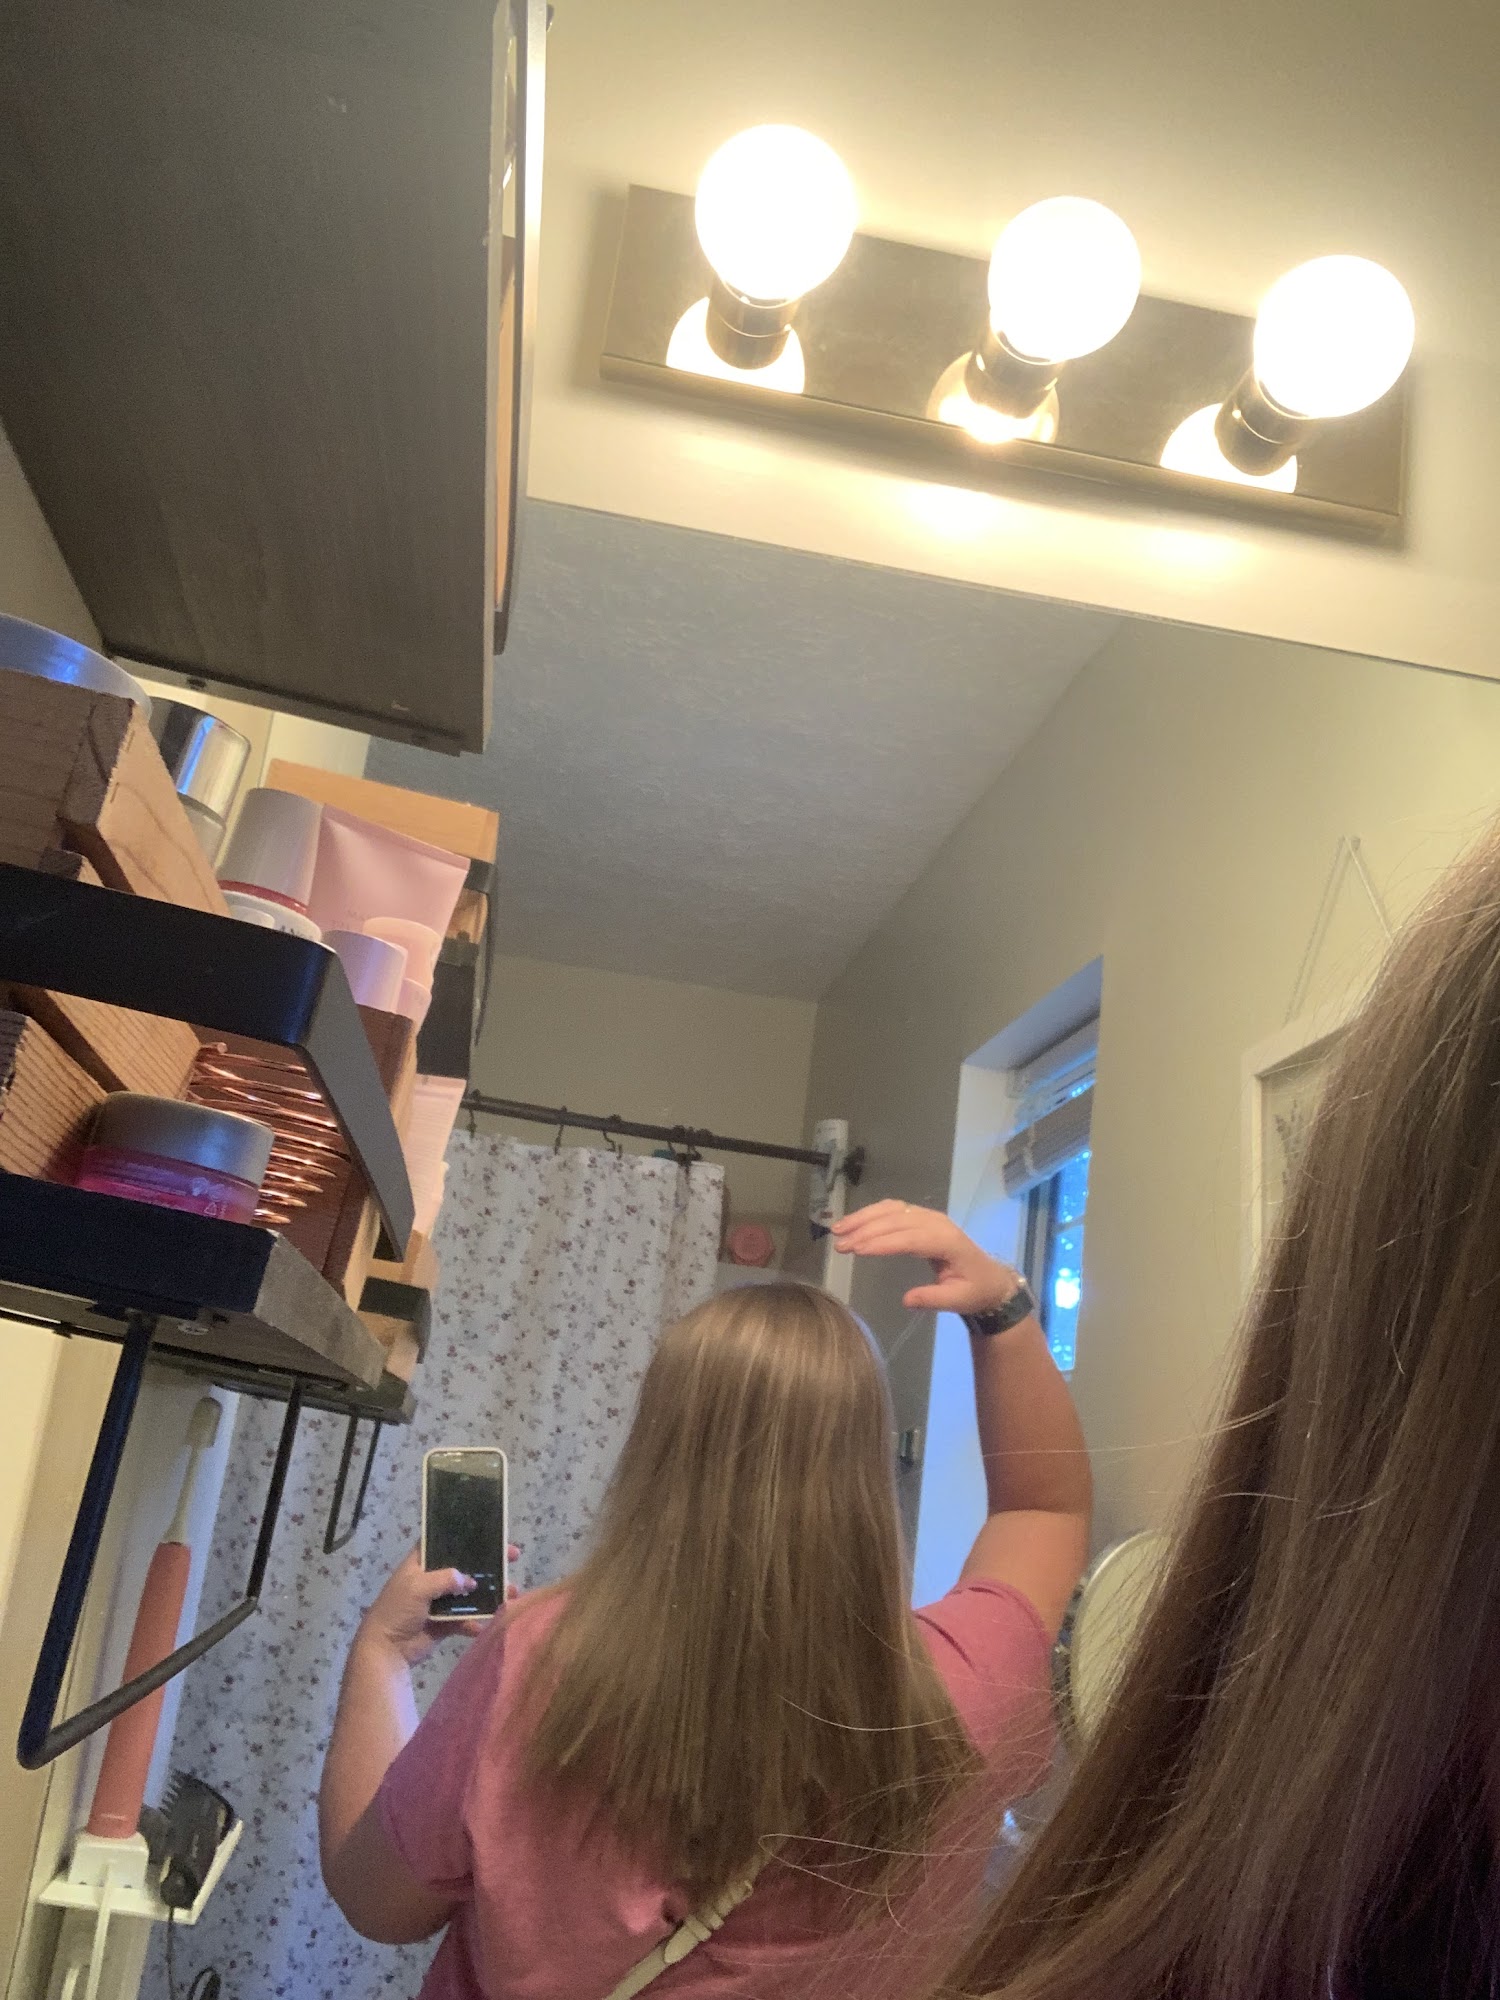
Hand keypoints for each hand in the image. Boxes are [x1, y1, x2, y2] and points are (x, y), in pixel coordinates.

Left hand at [358, 1546, 522, 1666]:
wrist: (387, 1649)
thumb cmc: (397, 1610)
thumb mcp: (417, 1587)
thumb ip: (445, 1579)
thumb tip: (470, 1581)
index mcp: (421, 1563)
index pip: (445, 1542)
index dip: (466, 1536)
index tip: (491, 1534)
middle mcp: (432, 1579)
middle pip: (465, 1566)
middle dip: (488, 1563)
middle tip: (512, 1557)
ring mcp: (440, 1602)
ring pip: (470, 1593)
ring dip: (489, 1594)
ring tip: (511, 1594)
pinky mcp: (445, 1623)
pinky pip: (465, 1619)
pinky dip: (476, 1622)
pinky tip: (485, 1624)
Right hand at [832, 1202, 1023, 1316]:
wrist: (989, 1278)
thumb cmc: (973, 1290)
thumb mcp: (958, 1300)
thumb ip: (933, 1299)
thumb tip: (906, 1300)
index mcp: (947, 1241)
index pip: (911, 1238)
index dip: (883, 1242)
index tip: (857, 1250)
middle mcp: (937, 1223)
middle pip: (897, 1219)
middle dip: (865, 1230)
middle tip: (839, 1244)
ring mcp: (929, 1216)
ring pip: (892, 1209)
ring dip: (863, 1217)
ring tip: (838, 1230)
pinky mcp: (921, 1217)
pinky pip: (894, 1209)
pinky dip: (871, 1213)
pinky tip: (854, 1222)